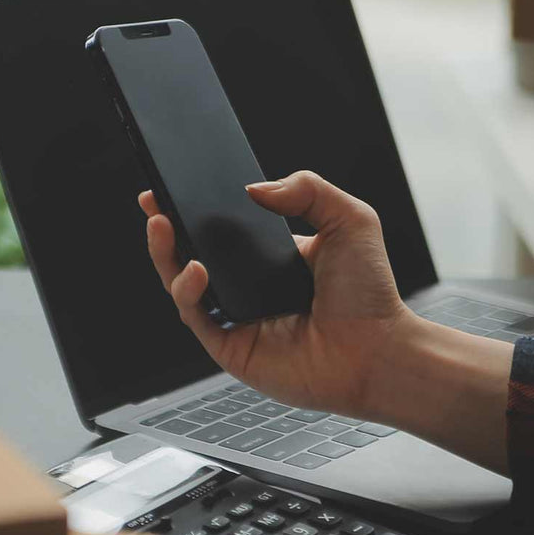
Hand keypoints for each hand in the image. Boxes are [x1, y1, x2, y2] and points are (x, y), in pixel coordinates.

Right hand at [139, 171, 413, 415]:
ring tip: (162, 224)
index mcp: (271, 259)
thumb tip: (254, 188)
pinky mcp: (233, 349)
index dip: (194, 209)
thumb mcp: (350, 220)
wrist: (380, 350)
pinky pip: (197, 318)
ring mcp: (238, 320)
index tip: (172, 184)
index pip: (222, 230)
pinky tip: (194, 269)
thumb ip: (307, 189)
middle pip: (191, 256)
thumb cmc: (371, 294)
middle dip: (166, 228)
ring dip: (165, 255)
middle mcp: (249, 289)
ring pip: (183, 286)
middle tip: (153, 201)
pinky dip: (187, 292)